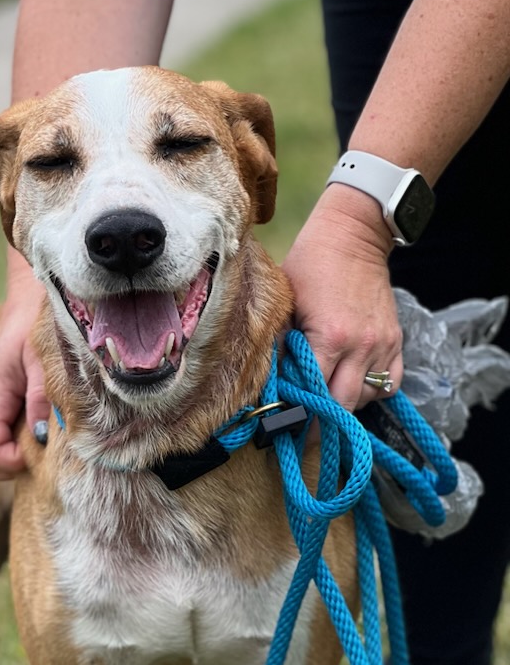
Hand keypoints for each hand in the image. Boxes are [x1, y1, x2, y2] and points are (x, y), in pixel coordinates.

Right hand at [0, 266, 48, 479]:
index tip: (40, 445)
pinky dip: (15, 448)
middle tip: (38, 449)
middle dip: (6, 467)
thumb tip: (41, 436)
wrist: (29, 302)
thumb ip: (41, 397)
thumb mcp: (43, 358)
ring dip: (10, 459)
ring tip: (40, 438)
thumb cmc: (36, 325)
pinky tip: (38, 429)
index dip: (12, 460)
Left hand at [282, 184, 402, 410]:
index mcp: (329, 337)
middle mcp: (361, 346)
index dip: (299, 413)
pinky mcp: (395, 340)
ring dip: (346, 405)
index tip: (286, 426)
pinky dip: (372, 391)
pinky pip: (390, 383)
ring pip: (367, 398)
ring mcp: (382, 344)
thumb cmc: (311, 265)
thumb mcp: (285, 304)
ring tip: (327, 402)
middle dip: (323, 422)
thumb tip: (270, 382)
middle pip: (344, 405)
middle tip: (305, 430)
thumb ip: (280, 345)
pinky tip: (353, 386)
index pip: (314, 393)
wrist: (354, 234)